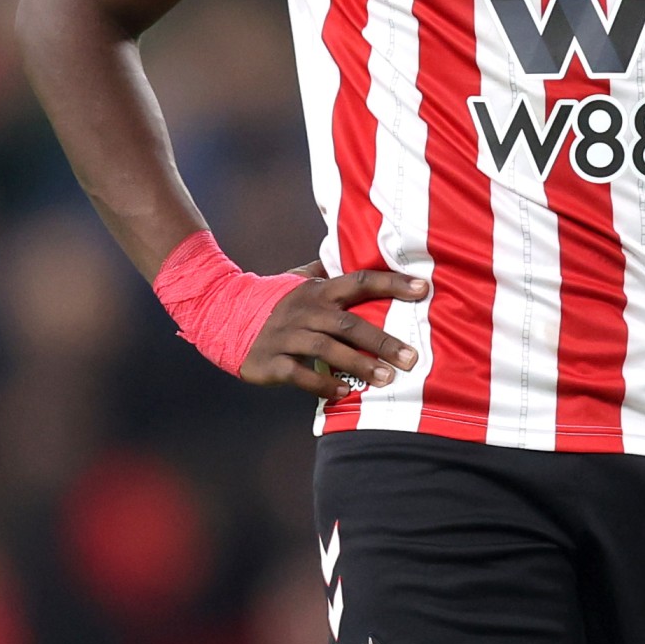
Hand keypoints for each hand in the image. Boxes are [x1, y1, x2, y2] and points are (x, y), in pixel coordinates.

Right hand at [245, 267, 428, 396]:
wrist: (221, 316)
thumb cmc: (272, 300)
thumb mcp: (298, 280)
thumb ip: (326, 270)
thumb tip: (352, 252)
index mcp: (317, 290)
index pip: (359, 281)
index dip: (391, 283)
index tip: (423, 288)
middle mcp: (305, 310)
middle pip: (349, 323)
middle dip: (382, 341)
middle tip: (411, 357)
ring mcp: (287, 335)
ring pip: (327, 349)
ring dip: (358, 364)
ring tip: (386, 379)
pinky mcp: (272, 360)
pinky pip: (300, 374)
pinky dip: (323, 383)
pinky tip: (344, 391)